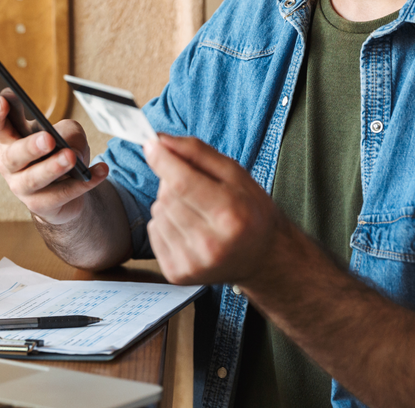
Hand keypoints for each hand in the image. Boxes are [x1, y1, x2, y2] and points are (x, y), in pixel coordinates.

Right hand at [0, 96, 107, 224]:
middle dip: (31, 147)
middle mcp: (10, 164)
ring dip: (54, 167)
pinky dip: (83, 183)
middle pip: (14, 155)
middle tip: (49, 139)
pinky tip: (100, 171)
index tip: (2, 101)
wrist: (66, 191)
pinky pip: (62, 194)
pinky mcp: (40, 206)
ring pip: (35, 179)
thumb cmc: (60, 152)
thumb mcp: (67, 133)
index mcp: (9, 139)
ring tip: (72, 157)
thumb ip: (67, 132)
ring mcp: (22, 188)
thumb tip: (70, 148)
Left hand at [143, 134, 288, 284]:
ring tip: (196, 211)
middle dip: (172, 182)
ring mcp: (193, 263)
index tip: (151, 144)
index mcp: (230, 215)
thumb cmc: (251, 211)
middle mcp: (211, 243)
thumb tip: (159, 139)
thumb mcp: (235, 173)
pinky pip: (153, 232)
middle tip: (196, 188)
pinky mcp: (178, 274)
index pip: (182, 182)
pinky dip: (165, 224)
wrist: (263, 257)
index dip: (161, 160)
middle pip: (167, 196)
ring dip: (169, 204)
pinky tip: (188, 229)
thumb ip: (197, 152)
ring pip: (158, 212)